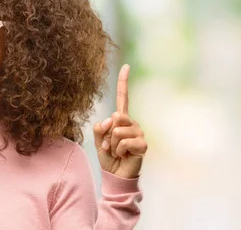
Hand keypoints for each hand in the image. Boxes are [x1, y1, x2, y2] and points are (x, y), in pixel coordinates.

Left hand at [93, 64, 147, 178]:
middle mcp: (131, 123)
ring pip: (117, 131)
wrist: (116, 175)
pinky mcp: (143, 144)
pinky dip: (118, 151)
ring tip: (117, 152)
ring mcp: (138, 133)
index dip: (123, 82)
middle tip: (111, 146)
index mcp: (121, 119)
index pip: (122, 98)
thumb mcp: (98, 140)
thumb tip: (112, 119)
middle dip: (107, 135)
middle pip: (115, 118)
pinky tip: (124, 156)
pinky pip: (123, 142)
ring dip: (112, 145)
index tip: (126, 65)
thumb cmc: (108, 157)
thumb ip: (100, 128)